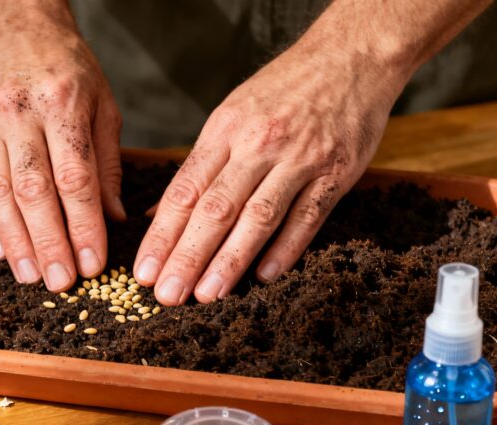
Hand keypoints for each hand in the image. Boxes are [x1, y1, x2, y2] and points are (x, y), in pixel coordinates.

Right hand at [0, 8, 123, 291]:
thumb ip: (107, 163)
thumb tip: (113, 218)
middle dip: (49, 242)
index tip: (93, 261)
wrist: (15, 29)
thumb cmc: (67, 68)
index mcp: (61, 103)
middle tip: (62, 281)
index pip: (74, 177)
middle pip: (33, 191)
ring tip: (32, 276)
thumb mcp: (103, 104)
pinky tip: (4, 251)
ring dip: (17, 242)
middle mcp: (19, 114)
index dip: (83, 225)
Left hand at [133, 41, 405, 305]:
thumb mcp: (230, 114)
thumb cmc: (283, 90)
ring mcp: (300, 160)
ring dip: (230, 261)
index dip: (161, 235)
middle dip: (187, 256)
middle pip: (215, 209)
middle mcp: (258, 145)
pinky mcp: (336, 173)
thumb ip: (197, 167)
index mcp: (225, 131)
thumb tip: (156, 215)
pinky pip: (307, 217)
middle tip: (167, 295)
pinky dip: (286, 249)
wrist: (352, 56)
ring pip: (258, 218)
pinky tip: (264, 277)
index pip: (184, 191)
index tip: (144, 271)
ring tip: (206, 295)